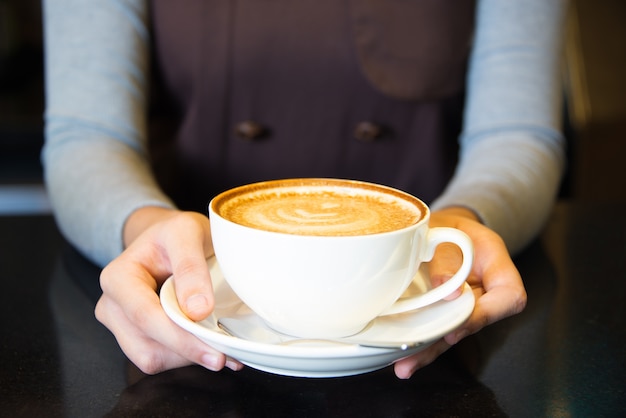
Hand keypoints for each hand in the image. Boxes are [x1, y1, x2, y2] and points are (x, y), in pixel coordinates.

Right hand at [95, 207, 242, 373]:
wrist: (168, 238)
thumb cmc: (175, 233)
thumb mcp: (186, 232)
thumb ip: (190, 266)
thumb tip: (197, 309)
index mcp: (118, 278)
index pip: (146, 317)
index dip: (181, 339)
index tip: (215, 351)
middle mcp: (112, 306)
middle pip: (147, 347)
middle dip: (188, 353)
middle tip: (227, 354)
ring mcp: (121, 325)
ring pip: (153, 359)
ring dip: (188, 358)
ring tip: (221, 347)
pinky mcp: (136, 337)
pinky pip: (160, 358)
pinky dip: (186, 356)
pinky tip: (208, 344)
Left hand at [393, 207, 526, 378]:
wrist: (439, 227)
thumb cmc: (448, 226)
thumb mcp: (449, 228)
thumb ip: (449, 254)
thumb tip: (447, 285)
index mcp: (497, 266)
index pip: (509, 296)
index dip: (487, 313)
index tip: (459, 322)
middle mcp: (484, 291)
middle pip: (476, 322)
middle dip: (446, 340)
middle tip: (418, 354)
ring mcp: (464, 304)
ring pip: (452, 332)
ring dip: (428, 350)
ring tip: (405, 366)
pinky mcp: (444, 311)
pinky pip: (436, 329)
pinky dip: (419, 343)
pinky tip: (403, 359)